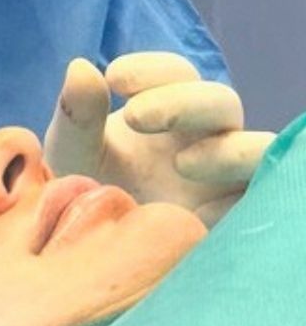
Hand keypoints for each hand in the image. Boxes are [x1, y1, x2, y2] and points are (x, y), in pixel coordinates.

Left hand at [44, 52, 273, 225]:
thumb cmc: (85, 192)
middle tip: (134, 116)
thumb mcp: (70, 154)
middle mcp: (204, 137)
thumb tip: (81, 67)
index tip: (113, 77)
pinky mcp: (233, 219)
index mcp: (167, 110)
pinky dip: (234, 203)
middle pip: (220, 102)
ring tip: (181, 164)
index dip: (152, 69)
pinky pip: (256, 202)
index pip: (176, 74)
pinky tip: (197, 214)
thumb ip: (76, 115)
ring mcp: (225, 178)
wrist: (93, 257)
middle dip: (182, 103)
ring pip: (255, 149)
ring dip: (227, 151)